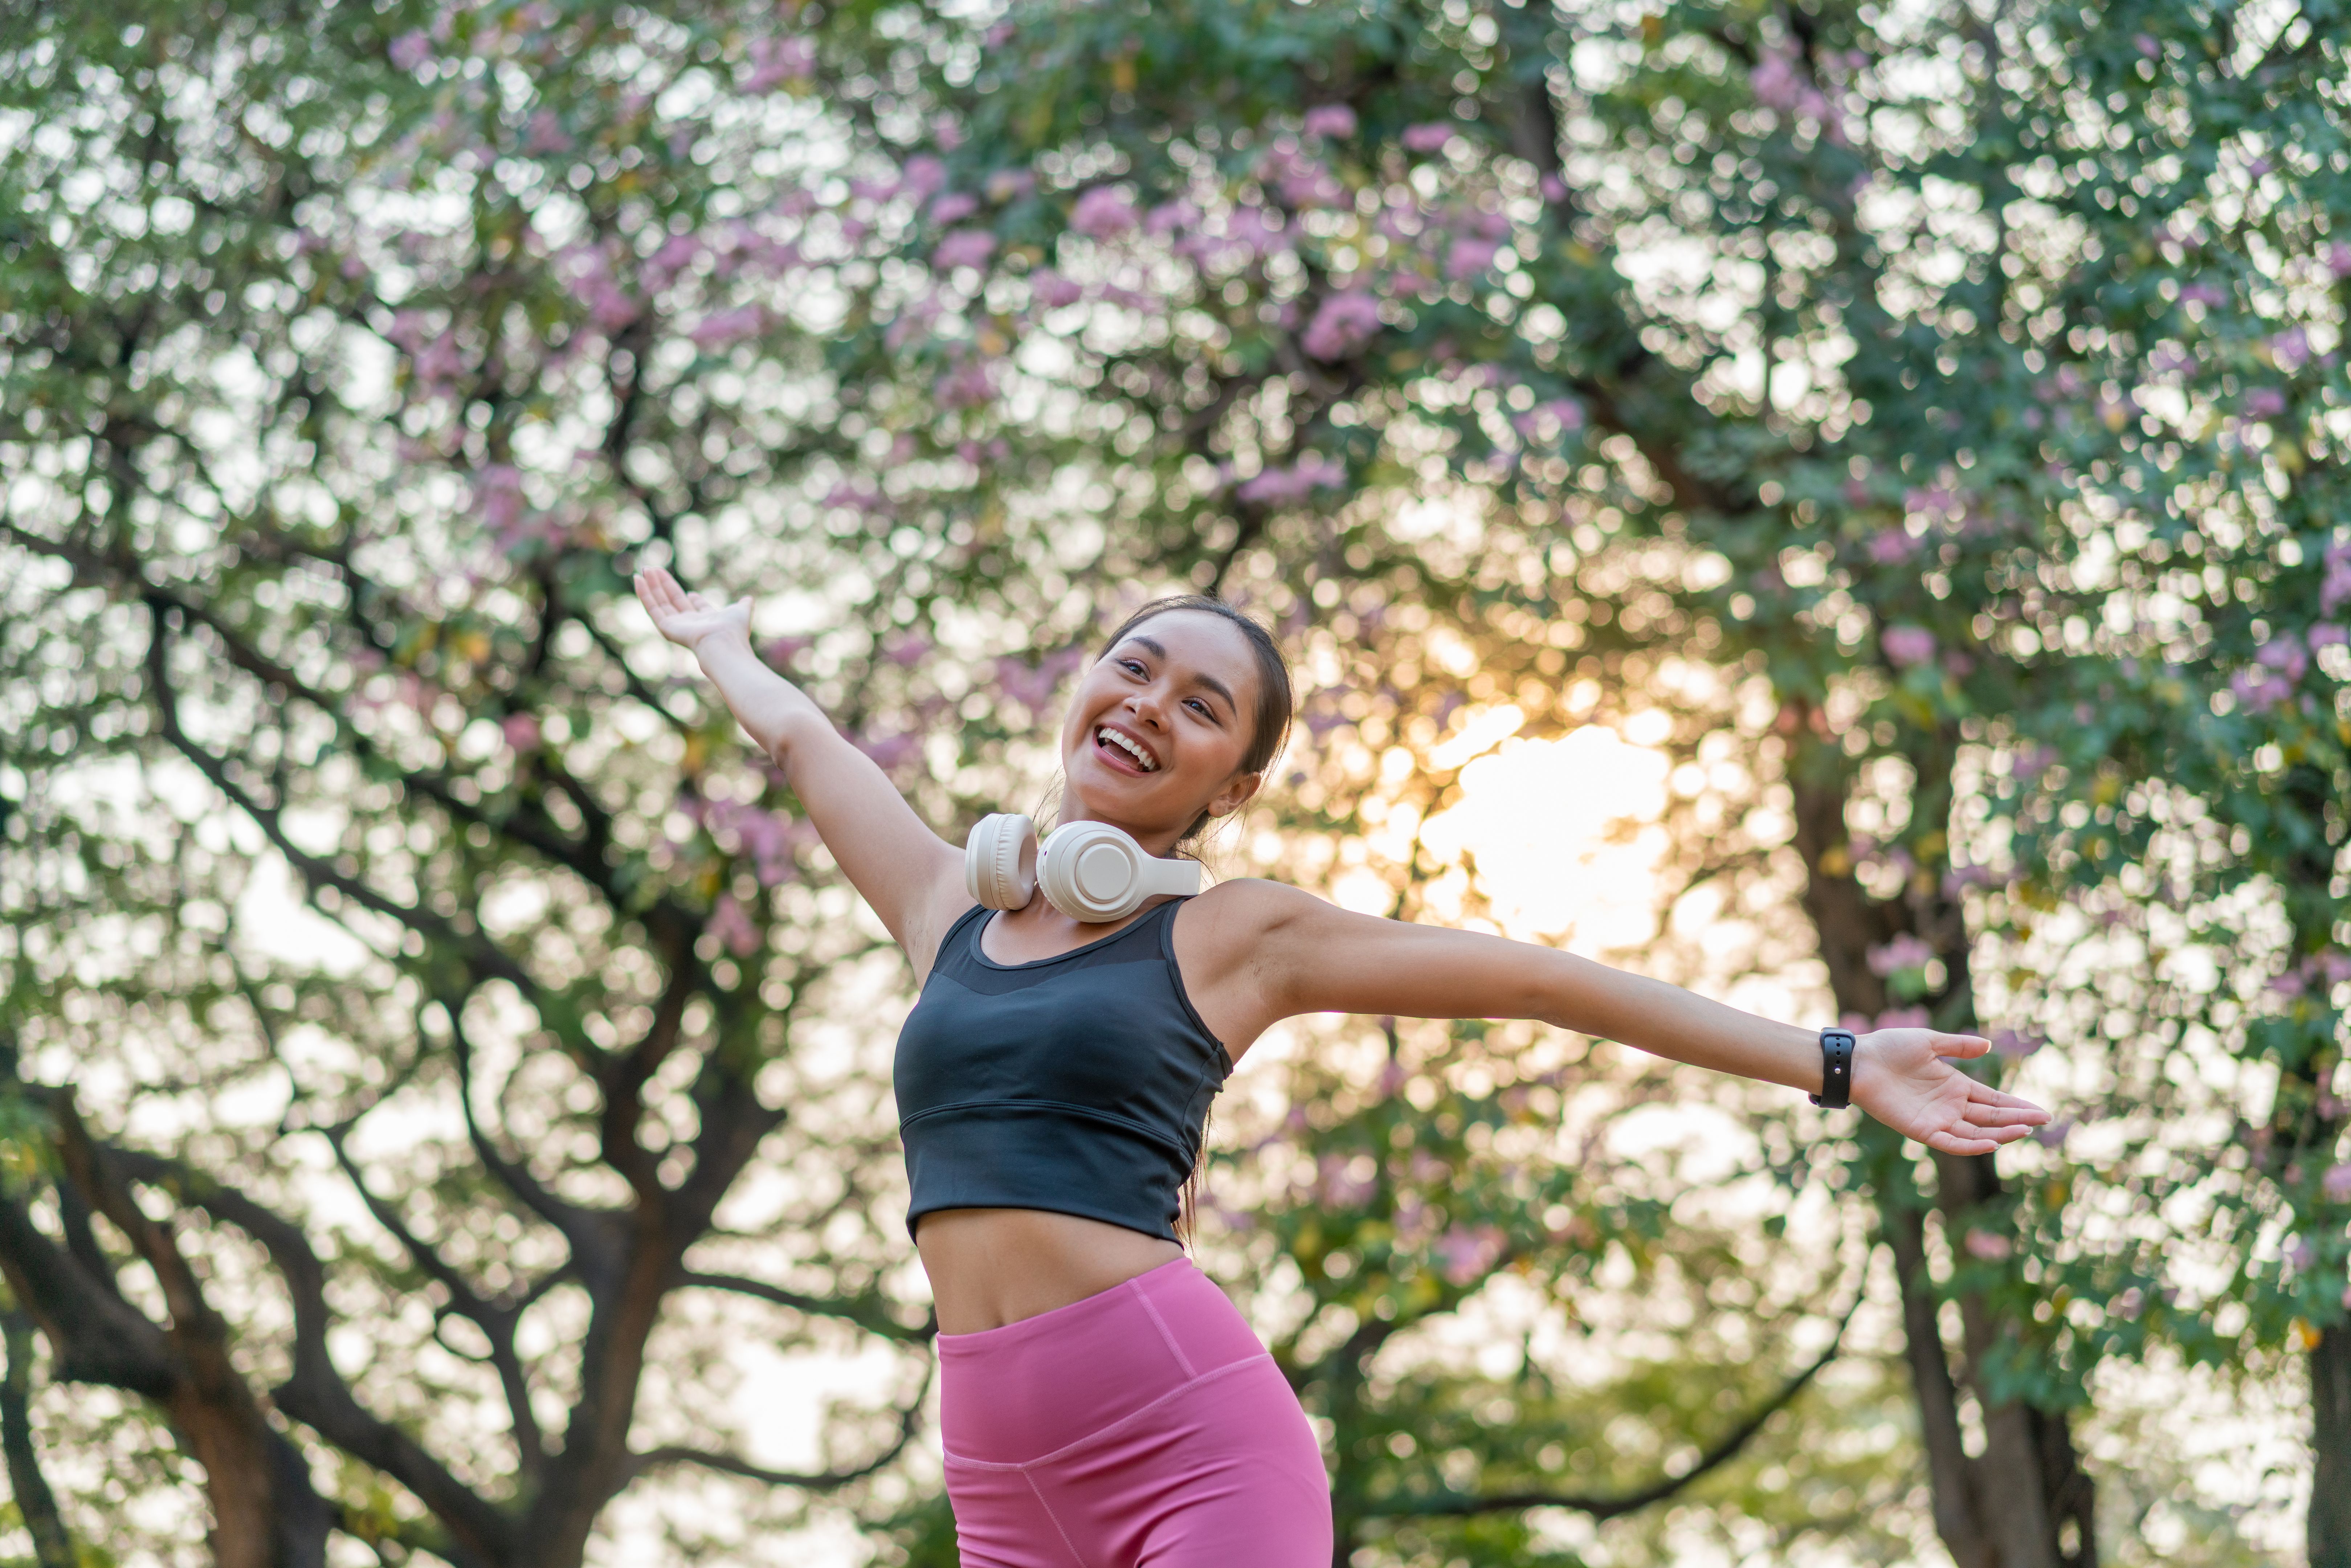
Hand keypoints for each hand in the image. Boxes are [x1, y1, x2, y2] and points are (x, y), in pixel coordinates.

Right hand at [635, 567, 750, 652]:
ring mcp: (676, 625)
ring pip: (660, 602)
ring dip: (651, 585)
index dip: (691, 599)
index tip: (689, 592)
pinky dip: (644, 593)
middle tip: (654, 569)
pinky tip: (638, 579)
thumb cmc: (733, 629)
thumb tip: (749, 599)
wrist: (722, 642)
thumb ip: (744, 605)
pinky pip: (651, 607)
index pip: (695, 608)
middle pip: (673, 601)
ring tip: (645, 569)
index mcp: (706, 620)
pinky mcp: (665, 626)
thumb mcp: (741, 611)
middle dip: (664, 585)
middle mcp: (689, 623)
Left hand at [1851, 1029, 2050, 1154]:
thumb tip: (1988, 1045)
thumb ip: (1957, 1046)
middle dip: (2017, 1120)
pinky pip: (1951, 1142)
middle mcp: (1950, 1105)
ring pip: (1976, 1132)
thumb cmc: (1889, 1047)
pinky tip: (1991, 1142)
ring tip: (2024, 1130)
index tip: (2041, 1112)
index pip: (1993, 1100)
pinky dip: (1971, 1145)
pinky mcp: (1922, 1130)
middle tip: (2043, 1121)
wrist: (1859, 1060)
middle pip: (1991, 1117)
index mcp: (1955, 1085)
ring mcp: (1937, 1119)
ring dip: (2000, 1133)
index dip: (2017, 1106)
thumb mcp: (1929, 1042)